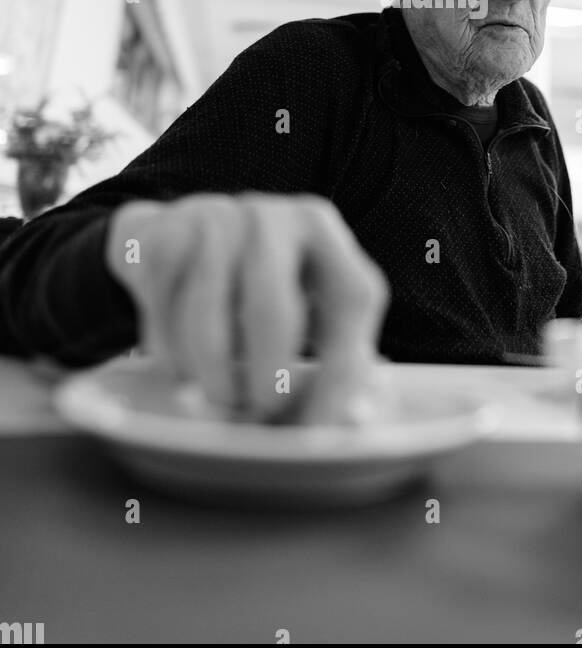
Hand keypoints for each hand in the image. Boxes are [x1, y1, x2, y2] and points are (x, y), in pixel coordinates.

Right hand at [105, 192, 388, 422]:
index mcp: (323, 229)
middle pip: (271, 309)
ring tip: (222, 398)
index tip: (323, 431)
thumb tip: (351, 424)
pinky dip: (172, 360)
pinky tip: (183, 367)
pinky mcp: (164, 236)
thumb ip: (333, 361)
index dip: (343, 371)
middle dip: (265, 382)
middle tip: (261, 417)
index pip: (352, 298)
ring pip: (208, 321)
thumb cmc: (256, 289)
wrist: (174, 236)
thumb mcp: (307, 306)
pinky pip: (164, 319)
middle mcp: (272, 217)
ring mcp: (213, 220)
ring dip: (213, 380)